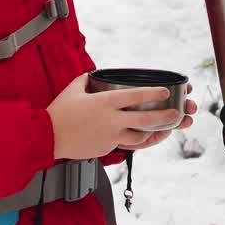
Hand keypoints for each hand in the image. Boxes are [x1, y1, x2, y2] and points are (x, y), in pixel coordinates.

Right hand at [46, 74, 180, 159]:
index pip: (136, 96)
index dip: (154, 94)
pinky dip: (129, 139)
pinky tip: (134, 136)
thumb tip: (95, 75)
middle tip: (176, 115)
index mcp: (106, 102)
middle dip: (164, 117)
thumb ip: (88, 80)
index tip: (166, 92)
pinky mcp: (105, 149)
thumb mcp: (74, 88)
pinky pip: (122, 143)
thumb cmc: (59, 111)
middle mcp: (111, 120)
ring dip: (150, 132)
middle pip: (145, 119)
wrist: (47, 137)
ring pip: (138, 137)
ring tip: (159, 129)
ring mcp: (109, 136)